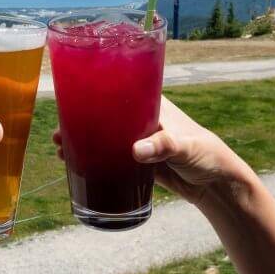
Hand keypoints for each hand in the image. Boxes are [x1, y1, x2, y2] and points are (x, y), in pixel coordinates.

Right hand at [52, 95, 248, 209]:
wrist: (217, 184)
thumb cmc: (206, 154)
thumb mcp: (185, 146)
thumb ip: (163, 146)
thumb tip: (135, 151)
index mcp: (151, 103)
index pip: (117, 89)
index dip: (93, 93)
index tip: (70, 100)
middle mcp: (140, 117)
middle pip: (104, 113)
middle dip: (80, 120)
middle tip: (57, 131)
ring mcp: (137, 139)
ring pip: (104, 135)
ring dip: (82, 140)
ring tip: (60, 148)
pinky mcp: (137, 161)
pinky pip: (109, 156)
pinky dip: (93, 158)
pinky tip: (76, 164)